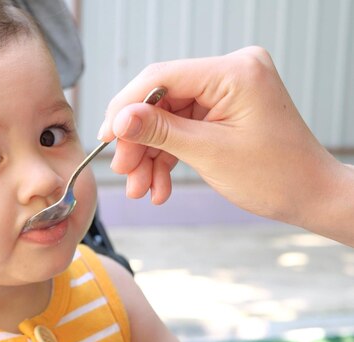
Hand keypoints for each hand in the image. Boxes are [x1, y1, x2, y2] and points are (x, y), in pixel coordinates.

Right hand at [98, 46, 353, 245]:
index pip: (161, 77)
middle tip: (125, 172)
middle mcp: (231, 72)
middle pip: (161, 100)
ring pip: (168, 118)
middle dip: (140, 141)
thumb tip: (119, 119)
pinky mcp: (223, 108)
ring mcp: (227, 90)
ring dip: (151, 155)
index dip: (126, 107)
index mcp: (234, 72)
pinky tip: (159, 185)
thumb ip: (160, 132)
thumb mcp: (209, 154)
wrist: (310, 195)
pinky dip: (169, 156)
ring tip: (141, 189)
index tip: (106, 137)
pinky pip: (183, 127)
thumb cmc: (276, 176)